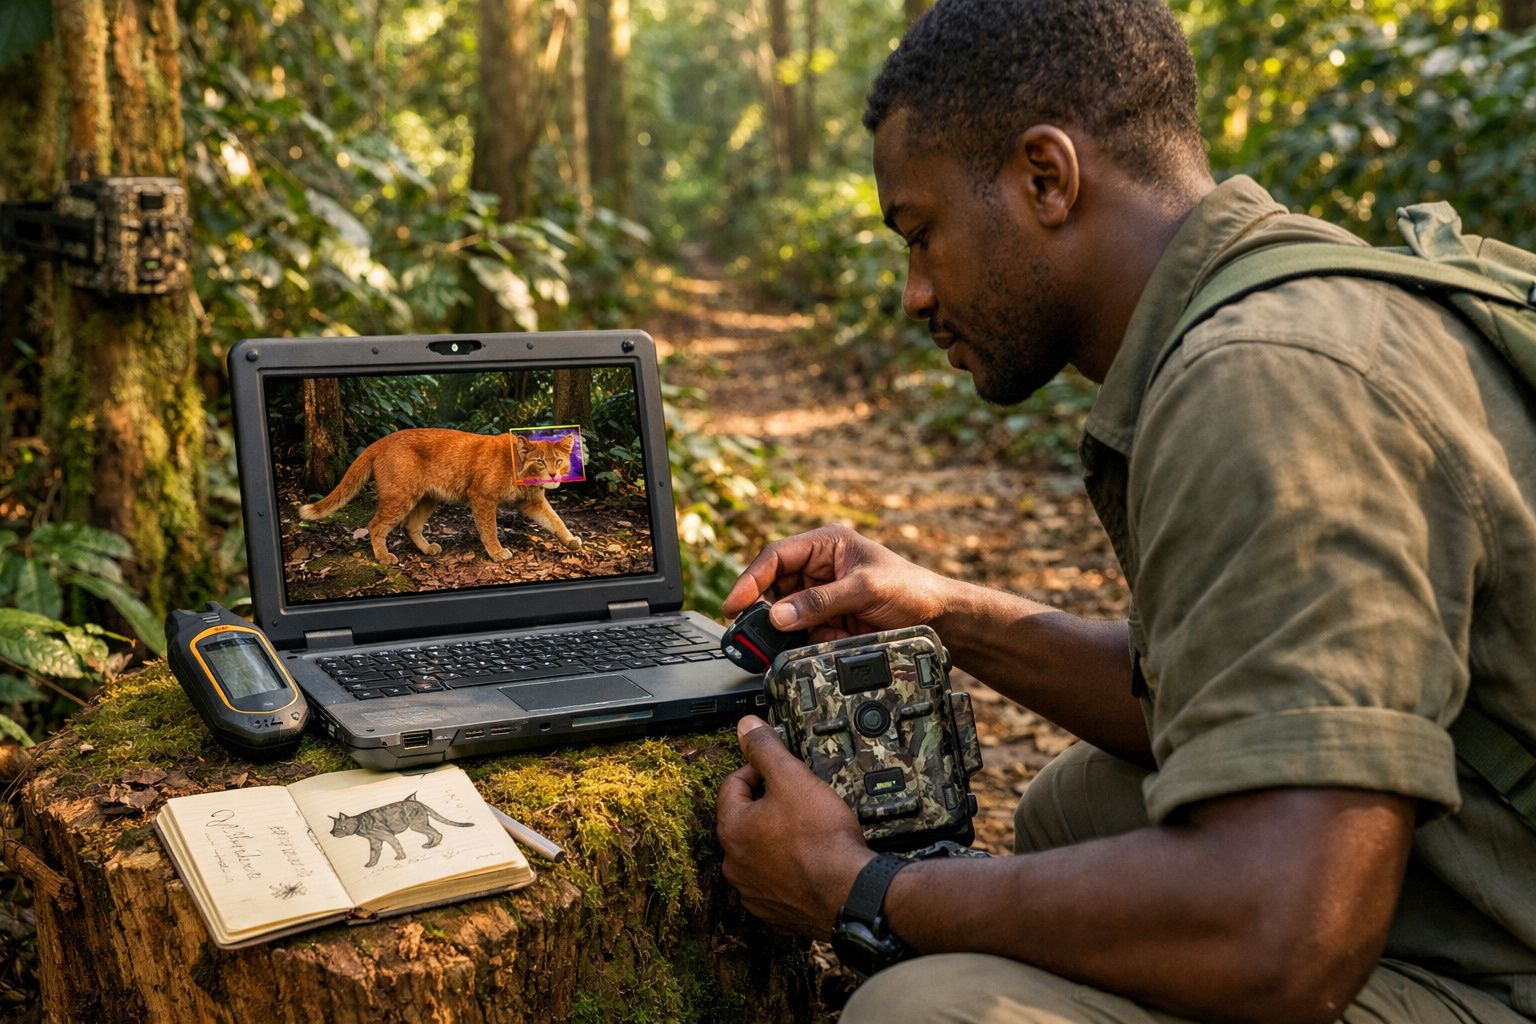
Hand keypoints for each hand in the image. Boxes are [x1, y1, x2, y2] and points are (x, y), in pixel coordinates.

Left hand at [715, 715, 873, 936]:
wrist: (850, 893)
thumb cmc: (822, 839)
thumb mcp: (793, 778)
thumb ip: (765, 749)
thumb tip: (746, 727)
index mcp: (732, 829)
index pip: (732, 785)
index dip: (756, 770)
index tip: (777, 769)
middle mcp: (735, 864)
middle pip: (744, 821)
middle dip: (766, 806)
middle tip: (795, 799)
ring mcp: (753, 892)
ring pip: (758, 854)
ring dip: (775, 840)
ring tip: (805, 832)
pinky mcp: (775, 913)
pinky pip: (775, 883)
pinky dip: (787, 871)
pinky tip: (809, 862)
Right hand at [722, 525, 948, 640]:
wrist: (941, 619)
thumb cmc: (911, 589)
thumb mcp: (865, 589)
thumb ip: (821, 601)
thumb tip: (779, 616)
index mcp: (826, 544)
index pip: (776, 557)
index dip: (750, 579)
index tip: (734, 605)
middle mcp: (819, 567)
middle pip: (773, 586)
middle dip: (763, 609)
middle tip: (748, 633)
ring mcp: (822, 596)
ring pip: (784, 613)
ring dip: (780, 630)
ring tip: (778, 644)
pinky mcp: (828, 621)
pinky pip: (800, 633)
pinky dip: (799, 643)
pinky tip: (810, 647)